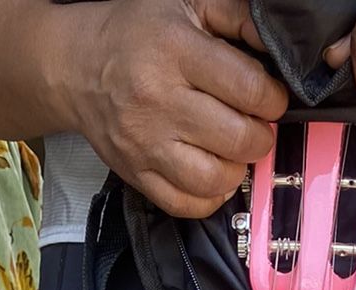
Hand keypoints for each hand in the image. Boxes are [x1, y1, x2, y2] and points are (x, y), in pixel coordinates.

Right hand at [78, 0, 287, 217]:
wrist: (75, 65)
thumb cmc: (136, 33)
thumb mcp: (187, 2)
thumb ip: (238, 17)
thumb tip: (280, 47)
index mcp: (175, 50)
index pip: (248, 89)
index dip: (273, 98)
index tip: (270, 98)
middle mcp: (157, 100)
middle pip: (237, 139)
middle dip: (260, 135)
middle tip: (254, 124)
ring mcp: (145, 143)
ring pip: (215, 179)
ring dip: (238, 169)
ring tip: (234, 149)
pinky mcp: (136, 173)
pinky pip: (186, 204)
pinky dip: (210, 196)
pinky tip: (213, 173)